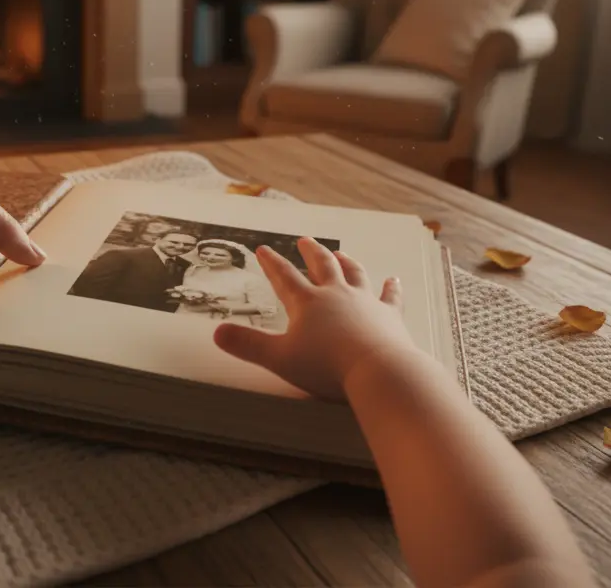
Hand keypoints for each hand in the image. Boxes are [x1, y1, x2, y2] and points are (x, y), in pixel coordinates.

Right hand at [213, 237, 410, 400]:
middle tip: (304, 240)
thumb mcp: (279, 358)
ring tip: (341, 253)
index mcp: (307, 303)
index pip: (284, 277)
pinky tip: (393, 280)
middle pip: (322, 266)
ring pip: (354, 274)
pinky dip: (391, 288)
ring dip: (346, 262)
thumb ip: (247, 345)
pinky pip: (390, 297)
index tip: (264, 249)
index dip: (272, 263)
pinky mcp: (389, 316)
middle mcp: (336, 295)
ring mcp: (366, 302)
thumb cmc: (326, 366)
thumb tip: (216, 333)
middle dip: (311, 252)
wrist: (378, 371)